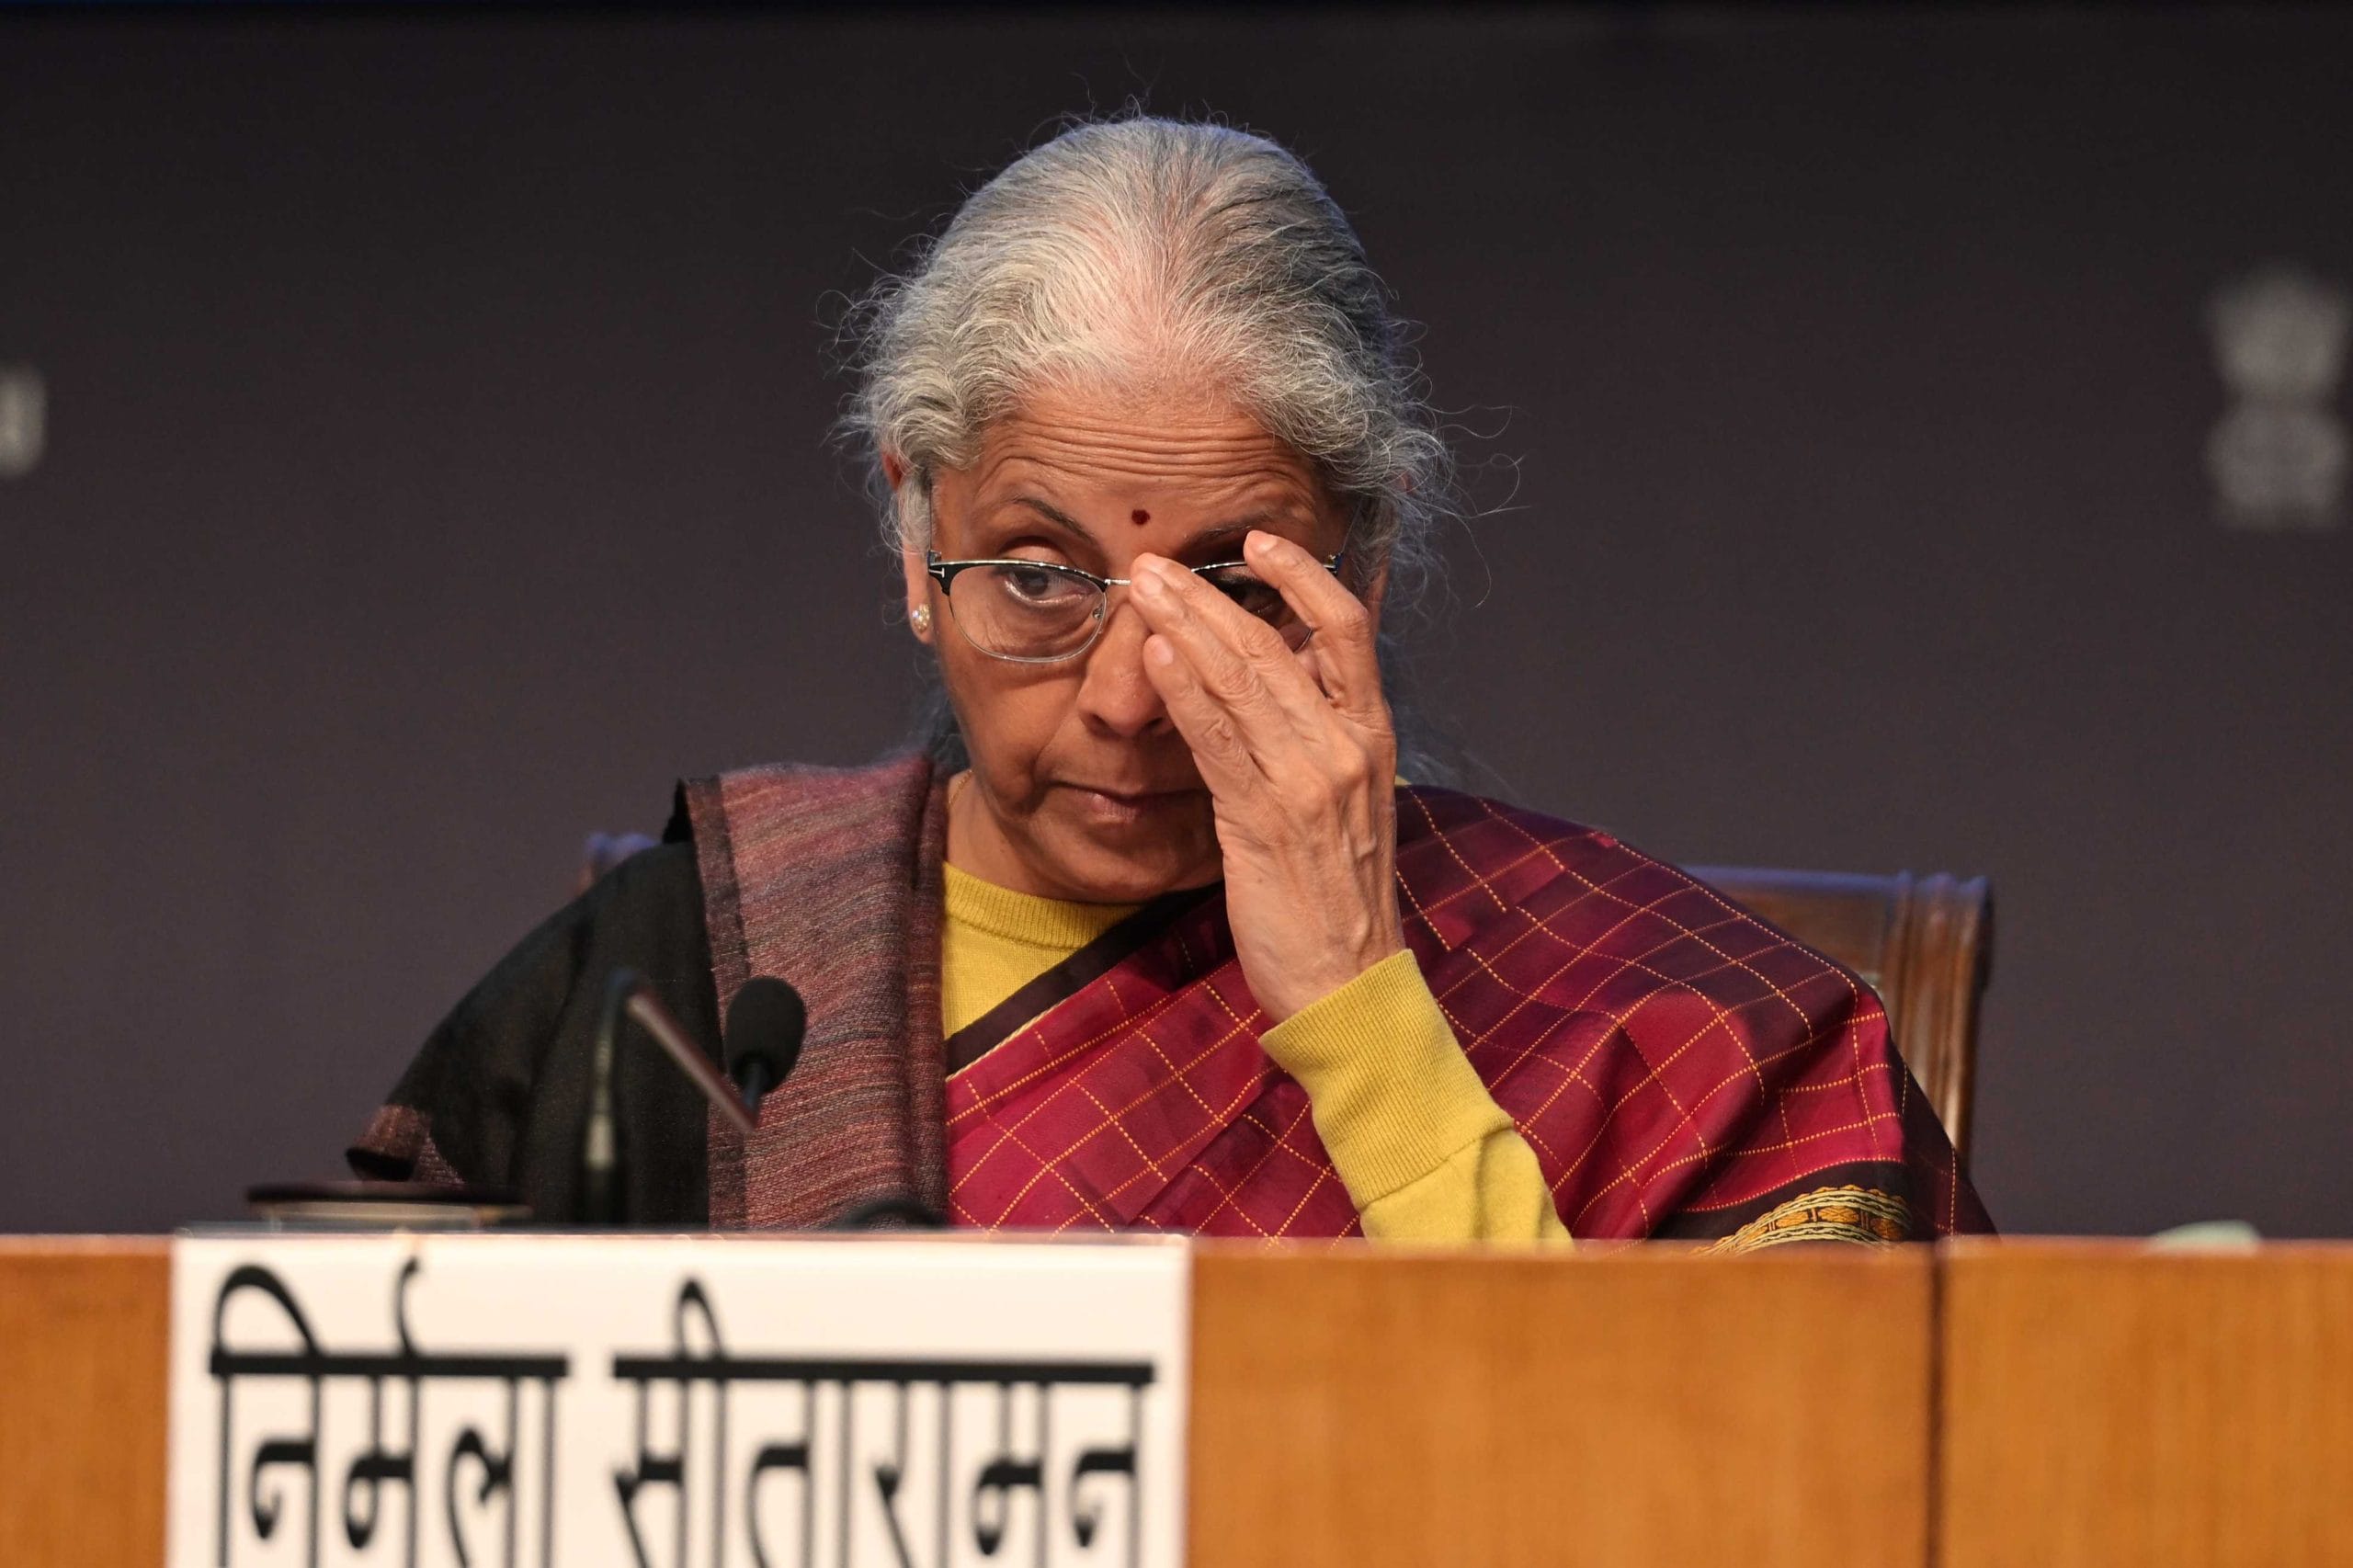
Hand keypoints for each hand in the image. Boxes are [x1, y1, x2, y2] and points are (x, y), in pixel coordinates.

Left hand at [1128, 531, 1404, 1024]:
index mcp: (1369, 736)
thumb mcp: (1346, 800)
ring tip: (1140, 590)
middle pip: (1276, 643)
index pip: (1347, 627)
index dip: (1303, 575)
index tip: (1257, 541)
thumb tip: (1278, 672)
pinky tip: (1153, 659)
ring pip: (1243, 681)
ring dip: (1183, 628)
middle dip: (1209, 595)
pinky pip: (1218, 741)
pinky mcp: (1267, 820)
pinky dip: (1183, 693)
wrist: (1349, 981)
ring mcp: (1309, 781)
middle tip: (1155, 562)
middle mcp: (1346, 747)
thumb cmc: (1337, 894)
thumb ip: (1317, 734)